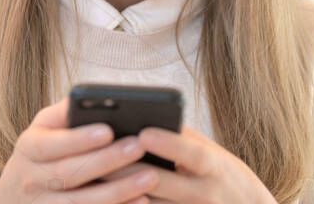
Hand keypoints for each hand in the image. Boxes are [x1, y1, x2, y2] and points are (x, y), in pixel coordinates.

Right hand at [0, 96, 159, 203]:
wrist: (15, 197)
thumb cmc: (41, 152)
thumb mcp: (43, 129)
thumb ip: (65, 113)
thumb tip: (95, 96)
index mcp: (29, 148)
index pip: (51, 144)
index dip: (79, 139)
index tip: (108, 130)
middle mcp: (31, 179)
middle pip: (70, 173)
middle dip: (107, 160)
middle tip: (139, 147)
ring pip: (81, 202)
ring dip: (118, 191)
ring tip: (150, 177)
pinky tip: (142, 201)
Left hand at [100, 125, 275, 203]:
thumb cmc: (223, 177)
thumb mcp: (213, 155)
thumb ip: (182, 140)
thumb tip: (143, 119)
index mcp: (215, 168)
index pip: (193, 155)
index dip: (169, 144)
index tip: (143, 133)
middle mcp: (205, 195)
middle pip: (160, 183)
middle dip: (126, 170)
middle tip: (96, 156)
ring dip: (119, 195)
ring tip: (90, 180)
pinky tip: (109, 200)